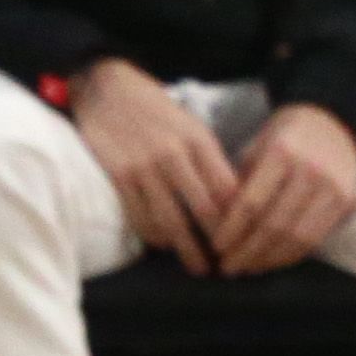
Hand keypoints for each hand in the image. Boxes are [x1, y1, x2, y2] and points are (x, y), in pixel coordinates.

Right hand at [70, 60, 240, 268]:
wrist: (108, 89)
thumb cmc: (156, 110)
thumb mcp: (191, 126)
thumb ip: (208, 158)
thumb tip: (229, 196)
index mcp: (199, 140)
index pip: (226, 188)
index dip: (238, 218)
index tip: (247, 237)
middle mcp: (175, 154)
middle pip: (203, 209)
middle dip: (217, 240)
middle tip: (229, 265)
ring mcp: (145, 167)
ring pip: (171, 219)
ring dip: (186, 247)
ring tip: (198, 265)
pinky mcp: (118, 175)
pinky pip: (140, 215)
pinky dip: (154, 235)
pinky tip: (164, 245)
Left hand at [211, 100, 355, 275]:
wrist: (334, 123)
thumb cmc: (286, 137)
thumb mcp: (257, 148)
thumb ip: (241, 183)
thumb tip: (219, 226)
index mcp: (283, 153)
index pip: (252, 203)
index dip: (231, 230)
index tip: (216, 247)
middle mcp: (311, 170)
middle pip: (274, 224)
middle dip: (247, 251)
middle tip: (228, 267)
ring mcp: (333, 187)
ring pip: (297, 236)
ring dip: (269, 258)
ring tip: (249, 267)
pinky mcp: (347, 201)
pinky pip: (316, 237)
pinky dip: (292, 254)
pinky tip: (273, 259)